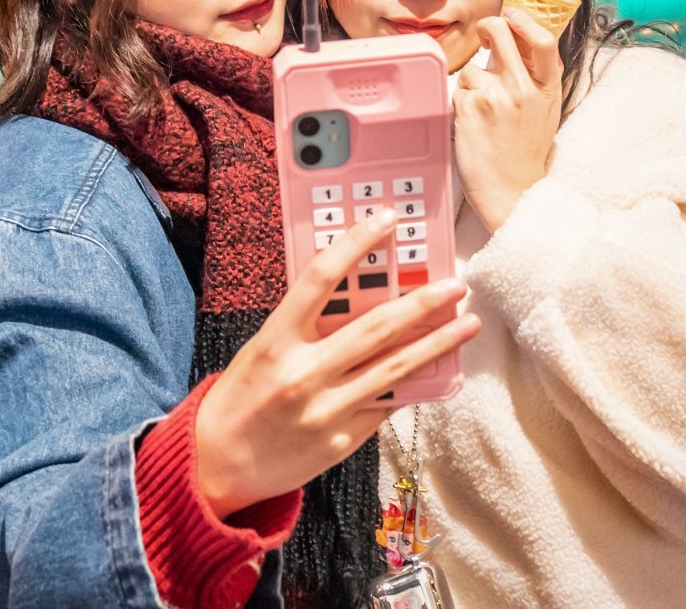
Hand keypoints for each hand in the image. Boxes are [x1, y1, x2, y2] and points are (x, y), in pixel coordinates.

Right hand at [194, 210, 479, 517]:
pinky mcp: (342, 441)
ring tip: (467, 324)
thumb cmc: (241, 397)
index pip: (319, 279)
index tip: (387, 220)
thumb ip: (305, 326)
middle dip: (423, 304)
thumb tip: (361, 297)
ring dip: (437, 345)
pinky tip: (438, 368)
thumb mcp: (263, 349)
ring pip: (394, 370)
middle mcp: (302, 374)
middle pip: (375, 328)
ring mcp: (326, 411)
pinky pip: (385, 404)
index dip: (355, 244)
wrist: (218, 465)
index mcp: (275, 341)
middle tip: (456, 285)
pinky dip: (412, 383)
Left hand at [451, 8, 564, 232]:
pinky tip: (473, 126)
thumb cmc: (525, 155)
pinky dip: (460, 105)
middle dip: (488, 26)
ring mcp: (497, 96)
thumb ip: (533, 81)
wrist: (513, 193)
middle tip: (484, 34)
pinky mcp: (471, 108)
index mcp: (547, 90)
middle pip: (502, 32)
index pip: (543, 40)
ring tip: (482, 113)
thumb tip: (512, 46)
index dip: (525, 20)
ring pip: (472, 68)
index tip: (512, 14)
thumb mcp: (544, 113)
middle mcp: (524, 89)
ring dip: (471, 85)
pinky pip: (458, 92)